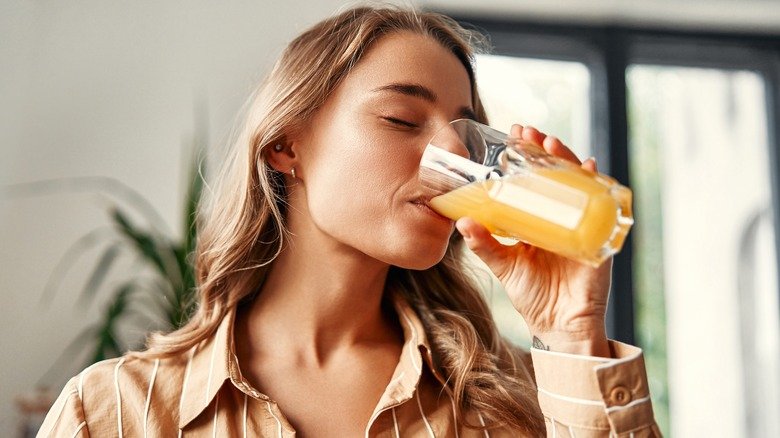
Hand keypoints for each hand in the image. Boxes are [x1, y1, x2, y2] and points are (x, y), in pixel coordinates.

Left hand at [456, 125, 611, 356]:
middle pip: (556, 174)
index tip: (513, 135)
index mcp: (539, 219)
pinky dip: (596, 186)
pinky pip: (601, 206)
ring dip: (566, 160)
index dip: (526, 157)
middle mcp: (562, 216)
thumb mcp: (505, 265)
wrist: (560, 326)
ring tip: (551, 144)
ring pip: (577, 183)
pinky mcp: (599, 236)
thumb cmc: (534, 295)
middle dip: (544, 150)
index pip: (533, 179)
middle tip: (528, 132)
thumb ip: (485, 244)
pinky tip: (589, 168)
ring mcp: (582, 223)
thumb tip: (463, 221)